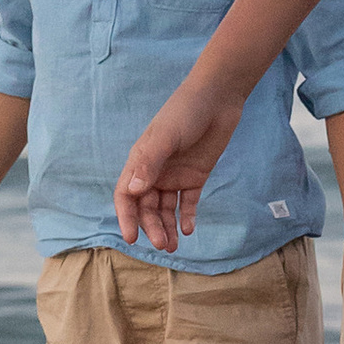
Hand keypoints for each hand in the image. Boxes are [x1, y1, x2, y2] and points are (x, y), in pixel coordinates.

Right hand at [111, 74, 245, 252]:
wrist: (218, 97)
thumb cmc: (185, 111)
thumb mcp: (166, 136)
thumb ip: (149, 162)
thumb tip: (131, 191)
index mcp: (140, 161)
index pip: (126, 195)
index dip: (126, 217)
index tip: (132, 238)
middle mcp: (155, 171)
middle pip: (147, 207)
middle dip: (152, 227)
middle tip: (164, 245)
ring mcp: (175, 175)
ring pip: (166, 208)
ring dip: (167, 226)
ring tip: (174, 246)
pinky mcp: (196, 176)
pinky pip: (188, 201)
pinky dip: (187, 216)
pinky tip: (188, 229)